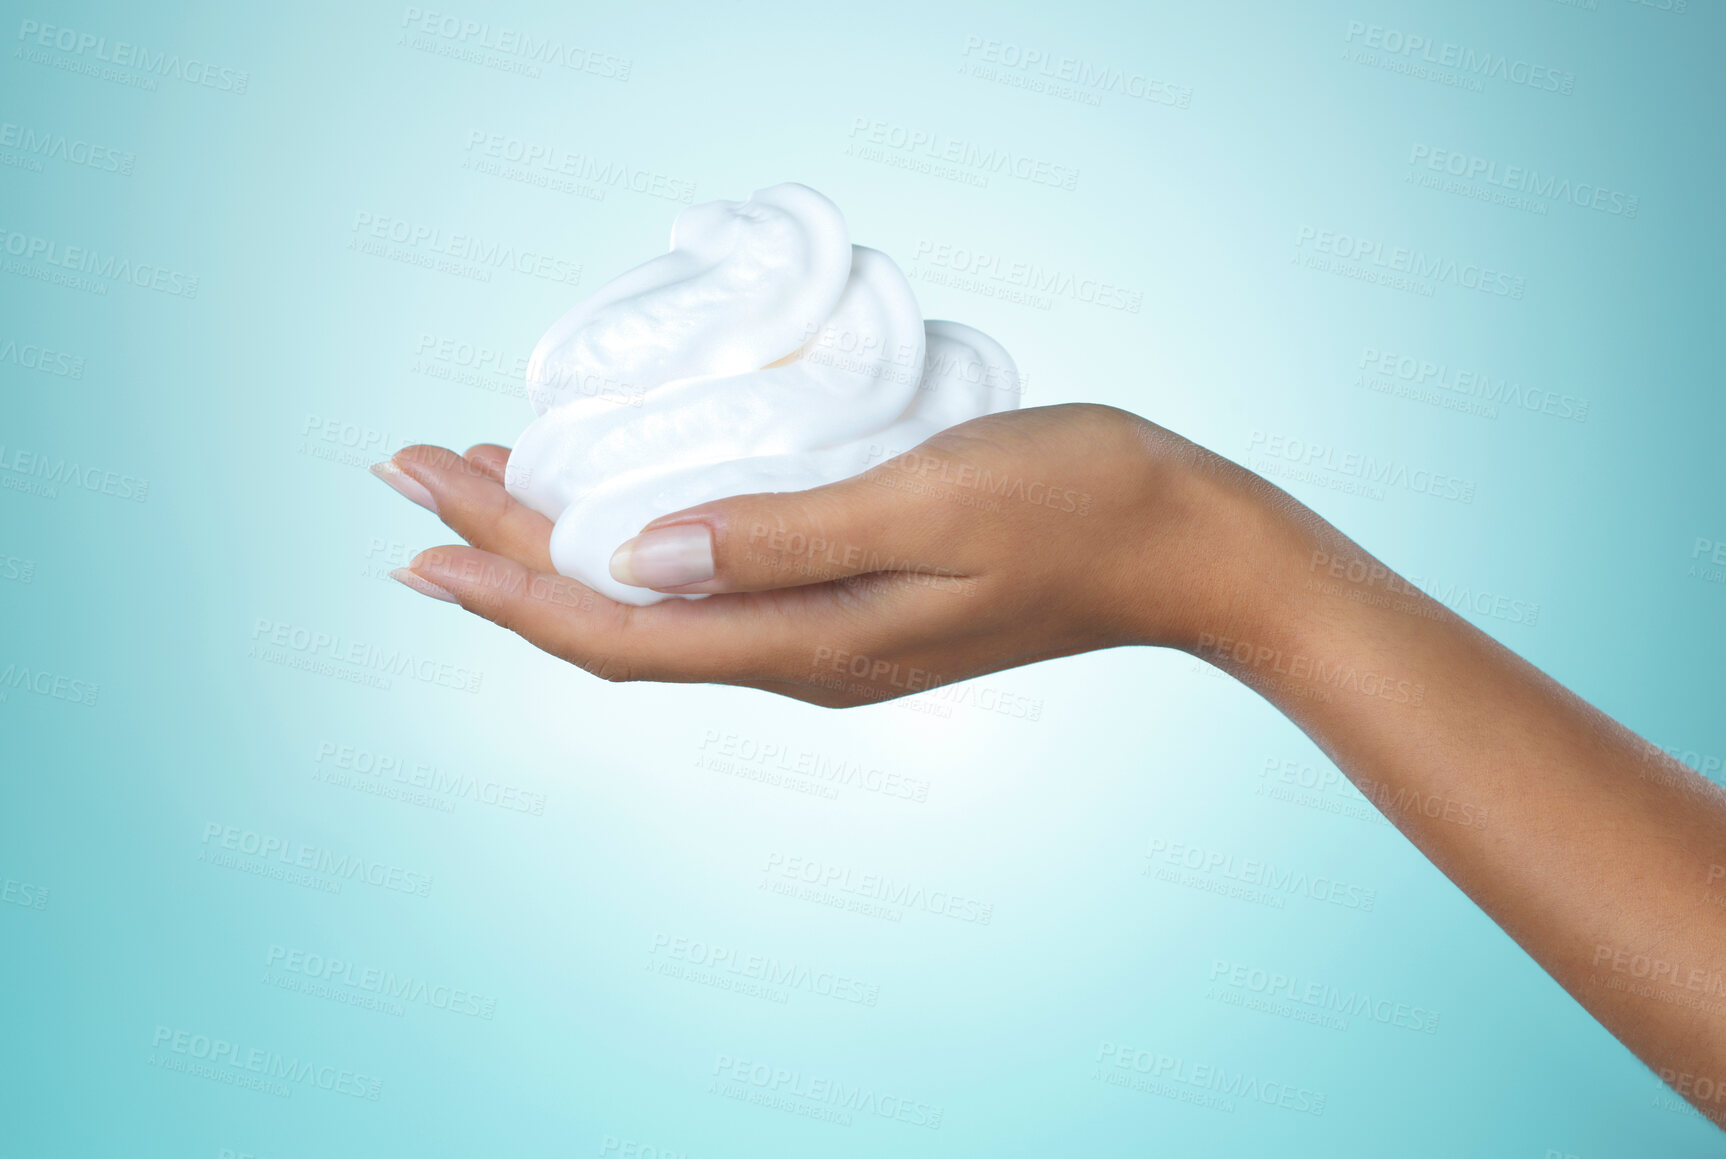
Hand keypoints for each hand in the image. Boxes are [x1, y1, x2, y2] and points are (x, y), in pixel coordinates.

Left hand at [374, 404, 1282, 704]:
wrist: (1186, 546)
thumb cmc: (1076, 507)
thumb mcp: (928, 502)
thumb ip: (784, 534)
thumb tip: (638, 553)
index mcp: (810, 642)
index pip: (617, 626)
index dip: (507, 583)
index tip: (415, 532)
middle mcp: (803, 654)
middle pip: (618, 617)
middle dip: (506, 553)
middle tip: (415, 477)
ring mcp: (830, 635)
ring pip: (660, 603)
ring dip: (566, 548)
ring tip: (490, 489)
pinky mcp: (856, 602)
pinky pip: (715, 584)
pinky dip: (644, 542)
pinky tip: (627, 503)